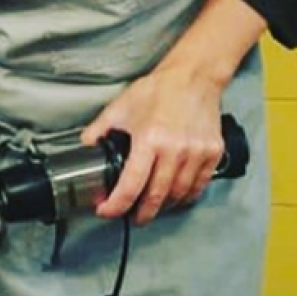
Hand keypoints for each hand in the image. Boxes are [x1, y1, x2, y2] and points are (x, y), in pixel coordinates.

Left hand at [80, 65, 225, 224]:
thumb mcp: (119, 108)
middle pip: (156, 196)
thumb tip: (83, 147)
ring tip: (151, 207)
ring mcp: (196, 153)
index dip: (117, 204)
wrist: (193, 77)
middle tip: (132, 217)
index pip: (131, 185)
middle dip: (141, 213)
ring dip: (163, 206)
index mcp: (149, 140)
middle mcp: (175, 150)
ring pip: (179, 195)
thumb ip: (98, 130)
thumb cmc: (157, 91)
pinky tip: (175, 197)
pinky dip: (186, 196)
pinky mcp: (213, 153)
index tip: (107, 211)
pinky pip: (199, 186)